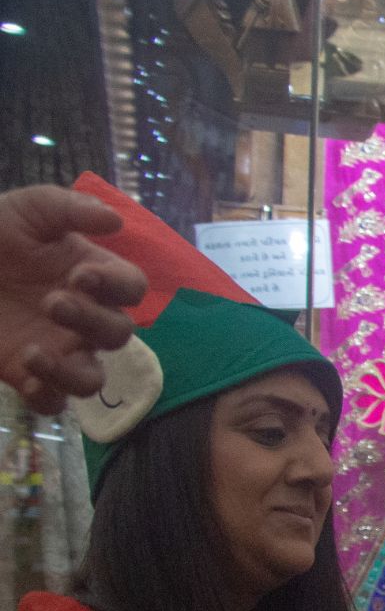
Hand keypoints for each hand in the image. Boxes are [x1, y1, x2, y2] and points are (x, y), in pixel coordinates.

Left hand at [0, 185, 144, 413]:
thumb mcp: (28, 209)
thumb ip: (70, 208)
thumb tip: (116, 221)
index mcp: (93, 277)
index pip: (133, 289)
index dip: (117, 286)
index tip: (81, 275)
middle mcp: (84, 318)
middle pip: (119, 334)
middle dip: (91, 321)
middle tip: (51, 302)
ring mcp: (58, 350)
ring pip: (92, 380)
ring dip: (71, 372)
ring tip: (34, 352)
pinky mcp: (26, 375)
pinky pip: (52, 402)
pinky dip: (46, 396)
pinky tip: (25, 376)